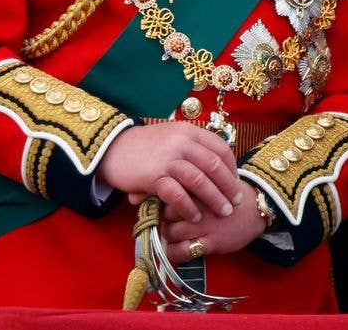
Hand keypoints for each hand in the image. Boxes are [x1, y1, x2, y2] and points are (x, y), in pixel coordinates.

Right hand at [98, 122, 242, 223]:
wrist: (112, 148)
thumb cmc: (145, 146)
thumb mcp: (172, 137)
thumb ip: (192, 147)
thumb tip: (218, 168)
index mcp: (189, 131)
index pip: (221, 149)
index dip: (232, 169)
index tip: (236, 184)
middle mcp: (182, 142)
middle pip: (214, 166)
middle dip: (228, 187)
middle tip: (235, 203)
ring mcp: (168, 158)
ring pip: (200, 181)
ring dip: (214, 199)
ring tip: (222, 213)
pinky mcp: (154, 176)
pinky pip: (178, 194)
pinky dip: (189, 207)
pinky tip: (195, 216)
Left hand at [159, 184, 267, 263]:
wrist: (256, 209)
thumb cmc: (231, 196)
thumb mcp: (213, 184)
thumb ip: (193, 187)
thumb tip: (168, 192)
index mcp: (200, 189)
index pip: (170, 195)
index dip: (165, 202)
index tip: (167, 207)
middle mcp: (201, 206)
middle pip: (166, 215)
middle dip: (165, 220)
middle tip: (170, 223)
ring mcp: (206, 225)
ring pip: (171, 233)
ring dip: (169, 236)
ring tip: (175, 236)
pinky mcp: (212, 242)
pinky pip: (184, 251)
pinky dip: (176, 253)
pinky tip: (179, 251)